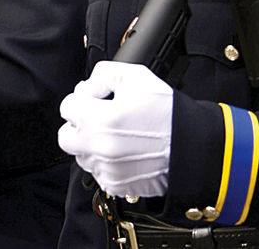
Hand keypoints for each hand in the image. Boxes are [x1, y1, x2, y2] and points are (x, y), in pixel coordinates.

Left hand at [58, 61, 173, 197]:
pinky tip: (124, 151)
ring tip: (116, 135)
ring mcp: (107, 169)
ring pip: (82, 156)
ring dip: (92, 145)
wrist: (192, 145)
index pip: (67, 107)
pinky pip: (99, 173)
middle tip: (97, 119)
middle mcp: (99, 148)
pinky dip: (106, 163)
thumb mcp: (135, 76)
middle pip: (66, 137)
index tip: (96, 100)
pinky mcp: (117, 184)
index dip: (82, 99)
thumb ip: (103, 74)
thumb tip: (87, 87)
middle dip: (78, 125)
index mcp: (99, 120)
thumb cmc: (167, 112)